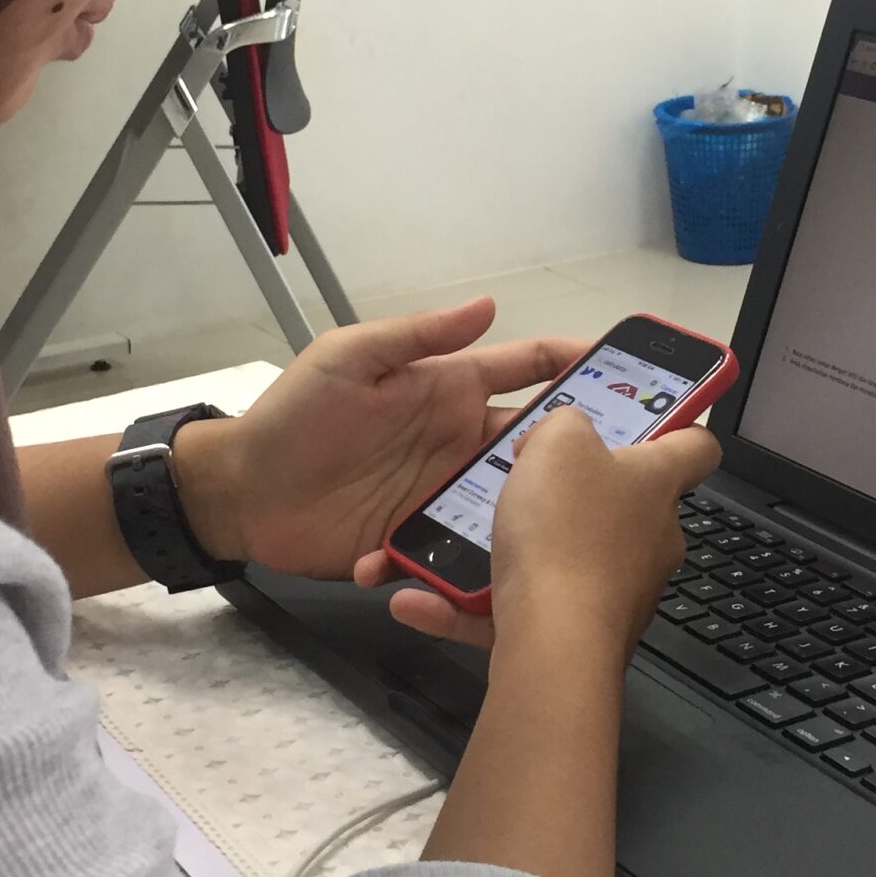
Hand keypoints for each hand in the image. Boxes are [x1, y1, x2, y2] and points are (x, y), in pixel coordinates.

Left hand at [173, 301, 588, 581]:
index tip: (632, 367)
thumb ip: (418, 336)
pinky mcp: (421, 541)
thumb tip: (488, 305)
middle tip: (626, 466)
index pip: (527, 369)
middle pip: (535, 447)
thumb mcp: (351, 359)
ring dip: (530, 516)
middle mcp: (457, 443)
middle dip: (579, 453)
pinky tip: (470, 571)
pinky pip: (460, 554)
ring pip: (511, 505)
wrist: (243, 491)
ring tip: (557, 531)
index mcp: (449, 390)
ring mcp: (443, 494)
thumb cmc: (294, 415)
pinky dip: (466, 563)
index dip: (577, 363)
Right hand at [357, 403, 717, 655]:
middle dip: (575, 490)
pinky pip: (525, 609)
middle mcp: (651, 540)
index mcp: (657, 484)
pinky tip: (420, 599)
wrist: (554, 645)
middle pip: (624, 504)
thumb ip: (563, 421)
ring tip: (463, 535)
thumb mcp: (557, 440)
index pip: (695, 446)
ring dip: (518, 547)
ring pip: (567, 559)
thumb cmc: (566, 529)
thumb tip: (564, 436)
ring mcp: (621, 593)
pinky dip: (475, 604)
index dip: (676, 424)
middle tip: (524, 474)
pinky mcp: (583, 637)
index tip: (644, 417)